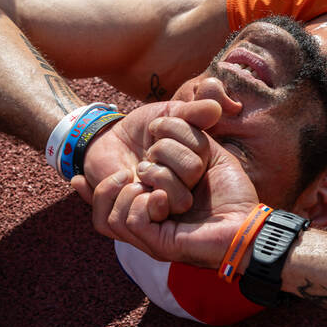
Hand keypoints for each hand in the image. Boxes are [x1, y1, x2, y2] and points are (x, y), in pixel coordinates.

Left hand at [71, 99, 221, 205]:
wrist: (110, 142)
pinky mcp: (148, 219)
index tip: (154, 126)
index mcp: (200, 158)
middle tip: (148, 150)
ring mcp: (170, 203)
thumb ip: (192, 112)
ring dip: (152, 173)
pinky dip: (133, 191)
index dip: (174, 129)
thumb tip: (216, 108)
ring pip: (180, 199)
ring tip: (139, 168)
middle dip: (163, 150)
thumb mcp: (168, 113)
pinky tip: (125, 178)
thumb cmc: (142, 128)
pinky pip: (152, 214)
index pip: (200, 147)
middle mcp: (192, 183)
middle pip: (193, 170)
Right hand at [92, 128, 259, 268]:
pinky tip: (158, 197)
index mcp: (153, 210)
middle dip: (99, 189)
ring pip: (110, 219)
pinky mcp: (160, 244)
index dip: (89, 193)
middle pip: (102, 216)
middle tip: (121, 172)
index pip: (109, 207)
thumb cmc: (232, 192)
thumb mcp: (204, 154)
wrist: (249, 220)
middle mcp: (148, 226)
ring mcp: (151, 237)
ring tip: (141, 179)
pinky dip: (140, 205)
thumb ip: (188, 136)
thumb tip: (187, 117)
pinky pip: (130, 221)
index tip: (73, 178)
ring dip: (123, 193)